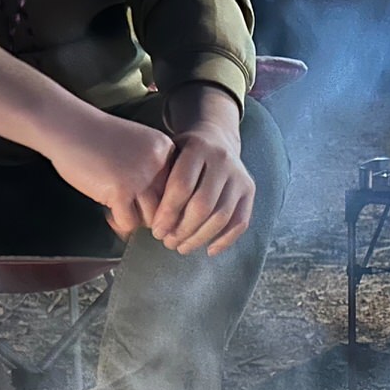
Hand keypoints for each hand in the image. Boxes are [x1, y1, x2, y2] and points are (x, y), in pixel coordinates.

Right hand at [40, 108, 175, 238]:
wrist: (67, 126)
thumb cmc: (95, 137)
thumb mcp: (136, 145)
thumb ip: (151, 169)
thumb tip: (159, 208)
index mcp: (163, 149)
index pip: (176, 188)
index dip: (162, 201)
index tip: (147, 205)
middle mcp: (157, 162)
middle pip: (167, 205)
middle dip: (150, 214)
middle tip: (133, 213)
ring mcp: (140, 177)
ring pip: (151, 218)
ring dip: (135, 219)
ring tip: (119, 213)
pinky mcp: (120, 190)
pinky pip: (129, 222)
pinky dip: (119, 223)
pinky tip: (109, 214)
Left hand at [151, 86, 253, 256]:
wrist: (217, 139)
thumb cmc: (183, 154)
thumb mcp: (169, 154)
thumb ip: (159, 179)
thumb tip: (139, 218)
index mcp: (198, 148)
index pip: (181, 186)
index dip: (168, 213)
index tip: (156, 231)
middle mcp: (222, 160)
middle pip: (202, 205)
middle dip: (182, 229)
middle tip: (168, 242)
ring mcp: (239, 176)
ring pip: (221, 217)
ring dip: (199, 238)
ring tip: (182, 247)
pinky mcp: (250, 191)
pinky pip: (240, 222)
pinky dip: (225, 240)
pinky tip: (208, 250)